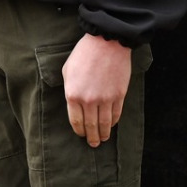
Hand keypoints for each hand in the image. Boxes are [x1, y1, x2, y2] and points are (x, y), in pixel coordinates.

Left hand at [63, 33, 131, 147]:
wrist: (106, 42)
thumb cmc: (84, 53)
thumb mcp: (68, 69)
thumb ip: (70, 88)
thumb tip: (73, 102)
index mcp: (73, 94)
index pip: (75, 121)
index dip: (79, 131)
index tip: (81, 135)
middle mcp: (88, 100)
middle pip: (90, 126)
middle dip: (92, 137)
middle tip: (93, 144)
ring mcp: (105, 99)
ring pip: (105, 123)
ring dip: (104, 134)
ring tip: (103, 139)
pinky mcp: (119, 95)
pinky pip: (116, 114)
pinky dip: (114, 122)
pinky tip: (112, 125)